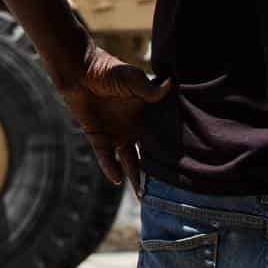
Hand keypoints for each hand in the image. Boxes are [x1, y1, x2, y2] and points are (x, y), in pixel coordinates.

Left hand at [54, 44, 172, 188]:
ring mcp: (115, 135)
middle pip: (147, 157)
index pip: (160, 139)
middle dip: (156, 174)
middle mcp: (132, 130)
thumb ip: (150, 89)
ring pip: (128, 162)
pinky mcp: (97, 137)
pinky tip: (116, 179)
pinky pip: (105, 157)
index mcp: (145, 117)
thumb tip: (171, 84)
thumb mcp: (133, 79)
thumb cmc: (109, 70)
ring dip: (135, 178)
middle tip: (170, 194)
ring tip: (144, 197)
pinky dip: (110, 167)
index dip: (171, 153)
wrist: (80, 70)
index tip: (187, 169)